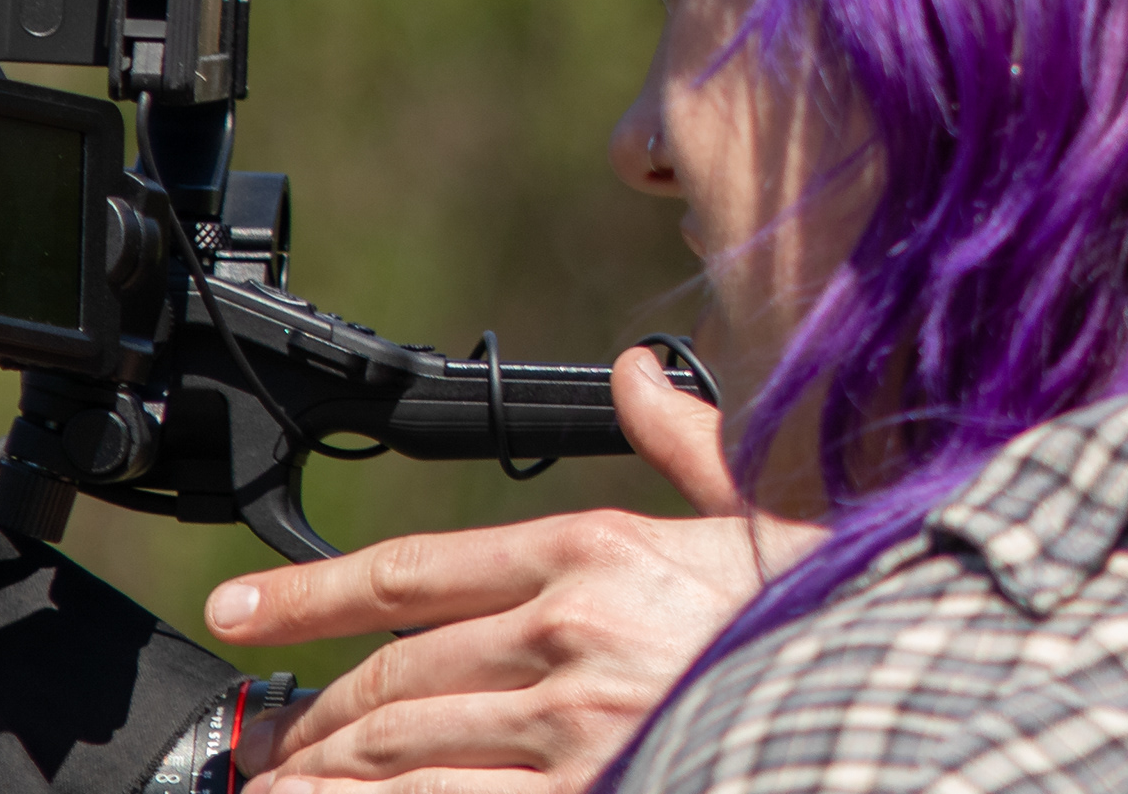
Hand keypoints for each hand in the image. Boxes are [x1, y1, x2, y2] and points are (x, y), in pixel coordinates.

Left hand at [213, 348, 826, 793]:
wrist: (889, 711)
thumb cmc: (832, 619)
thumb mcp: (764, 521)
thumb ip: (686, 448)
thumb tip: (637, 375)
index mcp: (601, 554)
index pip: (415, 569)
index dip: (310, 593)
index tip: (238, 607)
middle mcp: (568, 635)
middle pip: (391, 678)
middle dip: (315, 714)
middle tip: (269, 739)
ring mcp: (566, 729)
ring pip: (392, 755)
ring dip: (319, 780)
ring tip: (276, 792)